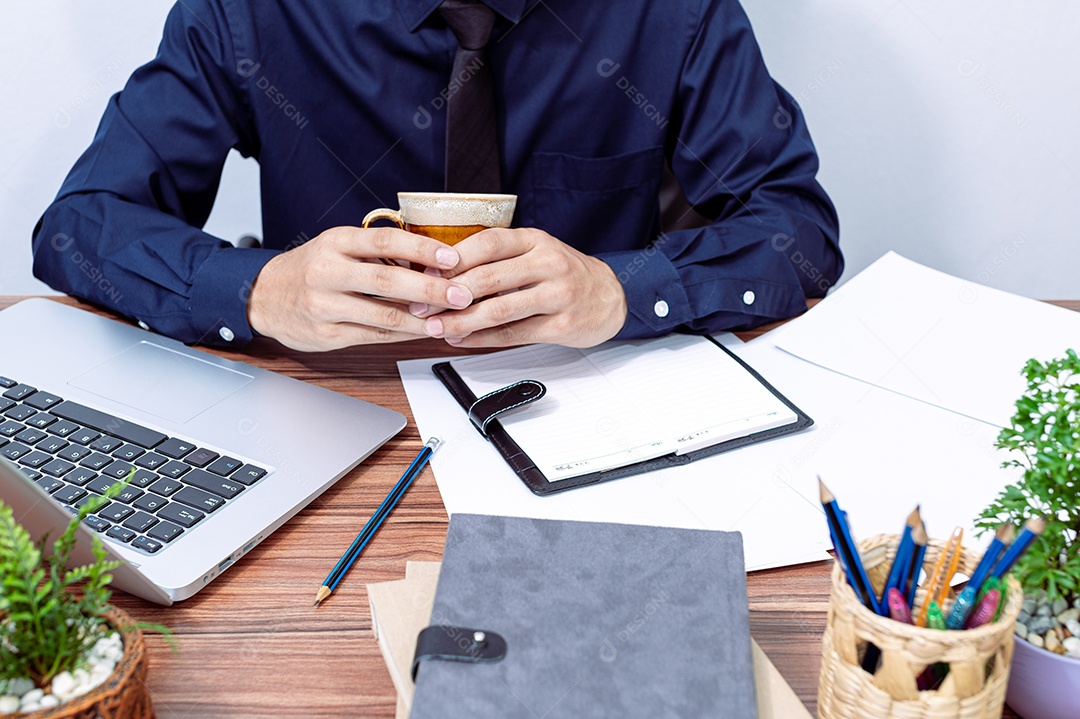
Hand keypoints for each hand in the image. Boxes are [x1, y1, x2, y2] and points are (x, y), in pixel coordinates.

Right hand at [247, 226, 473, 350]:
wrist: (263, 296)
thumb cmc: (312, 268)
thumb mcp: (338, 247)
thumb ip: (377, 251)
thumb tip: (432, 258)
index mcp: (335, 242)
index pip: (384, 240)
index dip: (421, 248)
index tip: (451, 257)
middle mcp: (326, 271)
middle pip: (386, 279)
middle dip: (430, 288)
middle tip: (461, 294)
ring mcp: (324, 305)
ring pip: (382, 314)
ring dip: (422, 319)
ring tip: (450, 319)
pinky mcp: (326, 334)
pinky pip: (373, 335)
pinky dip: (403, 334)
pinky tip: (424, 331)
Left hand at [418, 227, 626, 347]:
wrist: (610, 297)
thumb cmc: (562, 274)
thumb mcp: (535, 252)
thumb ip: (498, 258)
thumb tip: (442, 271)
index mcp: (535, 240)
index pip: (487, 243)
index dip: (452, 259)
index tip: (425, 274)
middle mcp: (548, 263)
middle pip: (489, 278)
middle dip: (448, 296)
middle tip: (422, 307)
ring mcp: (558, 294)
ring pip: (500, 310)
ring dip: (462, 322)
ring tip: (437, 329)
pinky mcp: (562, 325)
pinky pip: (514, 334)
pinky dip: (483, 339)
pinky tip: (463, 340)